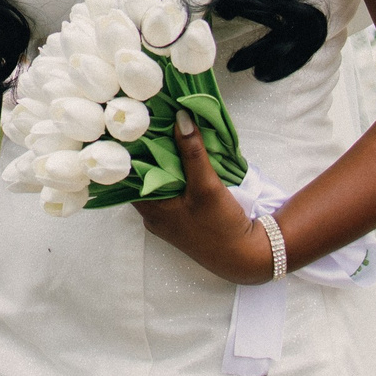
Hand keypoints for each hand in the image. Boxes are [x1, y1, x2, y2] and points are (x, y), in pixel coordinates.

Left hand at [131, 111, 275, 284]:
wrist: (247, 257)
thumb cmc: (221, 227)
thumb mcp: (206, 186)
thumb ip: (192, 153)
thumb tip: (180, 118)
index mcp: (150, 210)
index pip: (128, 175)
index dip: (130, 152)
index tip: (133, 127)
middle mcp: (155, 215)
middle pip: (145, 177)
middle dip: (150, 152)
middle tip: (152, 123)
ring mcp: (170, 217)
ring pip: (161, 182)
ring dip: (167, 162)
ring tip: (167, 132)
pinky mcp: (185, 217)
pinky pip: (175, 189)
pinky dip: (178, 173)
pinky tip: (185, 156)